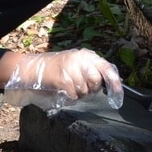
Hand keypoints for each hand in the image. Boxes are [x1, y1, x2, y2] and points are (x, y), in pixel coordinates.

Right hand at [2, 49, 123, 111]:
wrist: (33, 68)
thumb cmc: (56, 69)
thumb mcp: (76, 65)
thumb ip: (93, 71)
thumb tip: (112, 83)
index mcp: (86, 55)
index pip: (106, 67)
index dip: (114, 81)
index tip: (118, 92)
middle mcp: (80, 59)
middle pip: (96, 81)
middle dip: (91, 89)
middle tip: (80, 87)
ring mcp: (71, 68)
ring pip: (84, 90)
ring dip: (77, 94)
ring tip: (68, 87)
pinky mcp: (62, 79)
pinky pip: (73, 95)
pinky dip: (69, 96)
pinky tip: (62, 90)